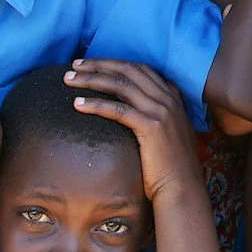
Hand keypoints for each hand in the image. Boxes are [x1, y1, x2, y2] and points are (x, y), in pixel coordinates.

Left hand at [64, 60, 200, 204]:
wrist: (183, 188)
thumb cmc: (171, 167)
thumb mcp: (168, 133)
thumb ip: (156, 116)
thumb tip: (132, 112)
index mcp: (173, 97)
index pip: (140, 68)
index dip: (114, 63)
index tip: (92, 63)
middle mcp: (168, 99)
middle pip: (127, 70)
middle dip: (99, 64)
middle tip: (75, 64)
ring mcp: (161, 111)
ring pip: (120, 85)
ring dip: (91, 79)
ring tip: (68, 79)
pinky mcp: (151, 127)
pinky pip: (117, 110)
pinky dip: (95, 104)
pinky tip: (77, 104)